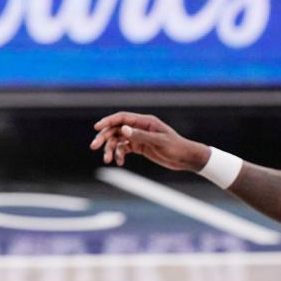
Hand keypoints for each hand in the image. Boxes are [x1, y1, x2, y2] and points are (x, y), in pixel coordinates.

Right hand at [90, 111, 209, 170]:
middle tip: (94, 146)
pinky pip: (124, 149)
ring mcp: (138, 137)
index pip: (122, 118)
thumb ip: (141, 135)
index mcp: (145, 121)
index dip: (108, 121)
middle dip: (104, 137)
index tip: (97, 128)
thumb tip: (123, 129)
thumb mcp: (159, 142)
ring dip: (110, 149)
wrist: (186, 158)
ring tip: (107, 160)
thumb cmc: (176, 147)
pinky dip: (119, 154)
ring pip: (118, 140)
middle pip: (116, 129)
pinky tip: (118, 162)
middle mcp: (139, 127)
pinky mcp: (140, 147)